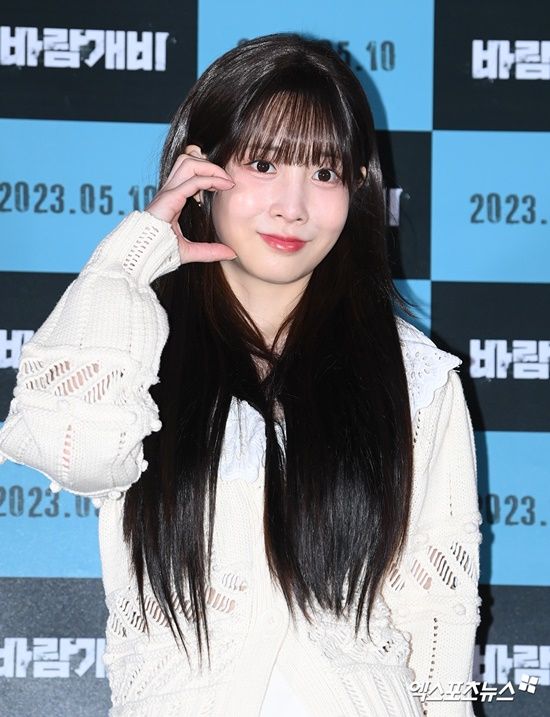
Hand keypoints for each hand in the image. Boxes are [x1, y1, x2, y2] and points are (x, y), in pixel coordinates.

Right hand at [145, 145, 237, 263]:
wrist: (141, 257)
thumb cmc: (159, 253)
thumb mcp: (191, 251)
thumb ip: (210, 251)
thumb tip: (231, 253)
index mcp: (172, 199)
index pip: (191, 174)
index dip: (210, 174)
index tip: (228, 186)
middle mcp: (169, 192)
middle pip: (189, 160)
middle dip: (210, 165)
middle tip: (228, 180)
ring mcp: (167, 193)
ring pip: (188, 162)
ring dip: (210, 167)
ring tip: (226, 180)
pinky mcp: (169, 199)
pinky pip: (192, 181)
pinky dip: (210, 179)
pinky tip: (224, 186)